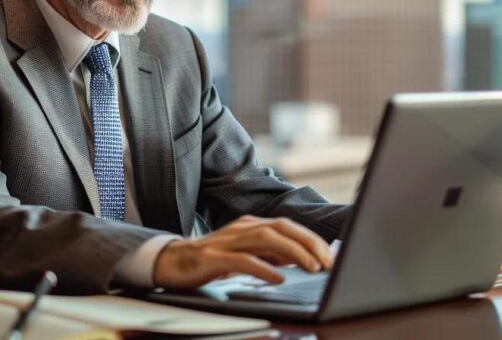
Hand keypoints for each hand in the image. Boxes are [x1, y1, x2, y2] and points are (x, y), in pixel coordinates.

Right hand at [152, 215, 334, 288]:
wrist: (171, 262)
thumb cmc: (212, 260)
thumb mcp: (246, 254)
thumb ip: (269, 254)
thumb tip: (299, 258)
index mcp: (250, 225)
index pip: (287, 225)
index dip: (311, 238)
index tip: (330, 255)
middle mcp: (241, 228)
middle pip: (281, 227)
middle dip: (308, 243)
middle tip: (327, 261)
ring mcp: (227, 240)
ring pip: (266, 239)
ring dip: (293, 252)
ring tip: (311, 267)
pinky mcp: (213, 257)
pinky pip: (242, 260)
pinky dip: (263, 267)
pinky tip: (278, 277)